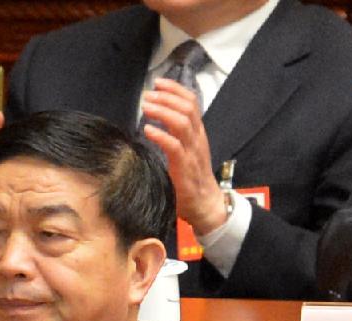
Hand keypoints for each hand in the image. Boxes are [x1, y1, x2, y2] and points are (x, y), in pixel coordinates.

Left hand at [142, 78, 225, 233]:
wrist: (205, 205)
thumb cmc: (191, 181)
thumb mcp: (186, 154)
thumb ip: (176, 139)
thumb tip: (156, 125)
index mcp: (198, 134)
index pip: (191, 103)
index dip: (175, 90)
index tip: (159, 83)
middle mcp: (197, 139)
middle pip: (187, 108)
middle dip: (166, 97)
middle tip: (148, 94)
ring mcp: (192, 152)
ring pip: (182, 122)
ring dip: (162, 111)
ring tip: (146, 107)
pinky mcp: (185, 167)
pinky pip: (174, 146)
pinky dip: (160, 135)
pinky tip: (148, 129)